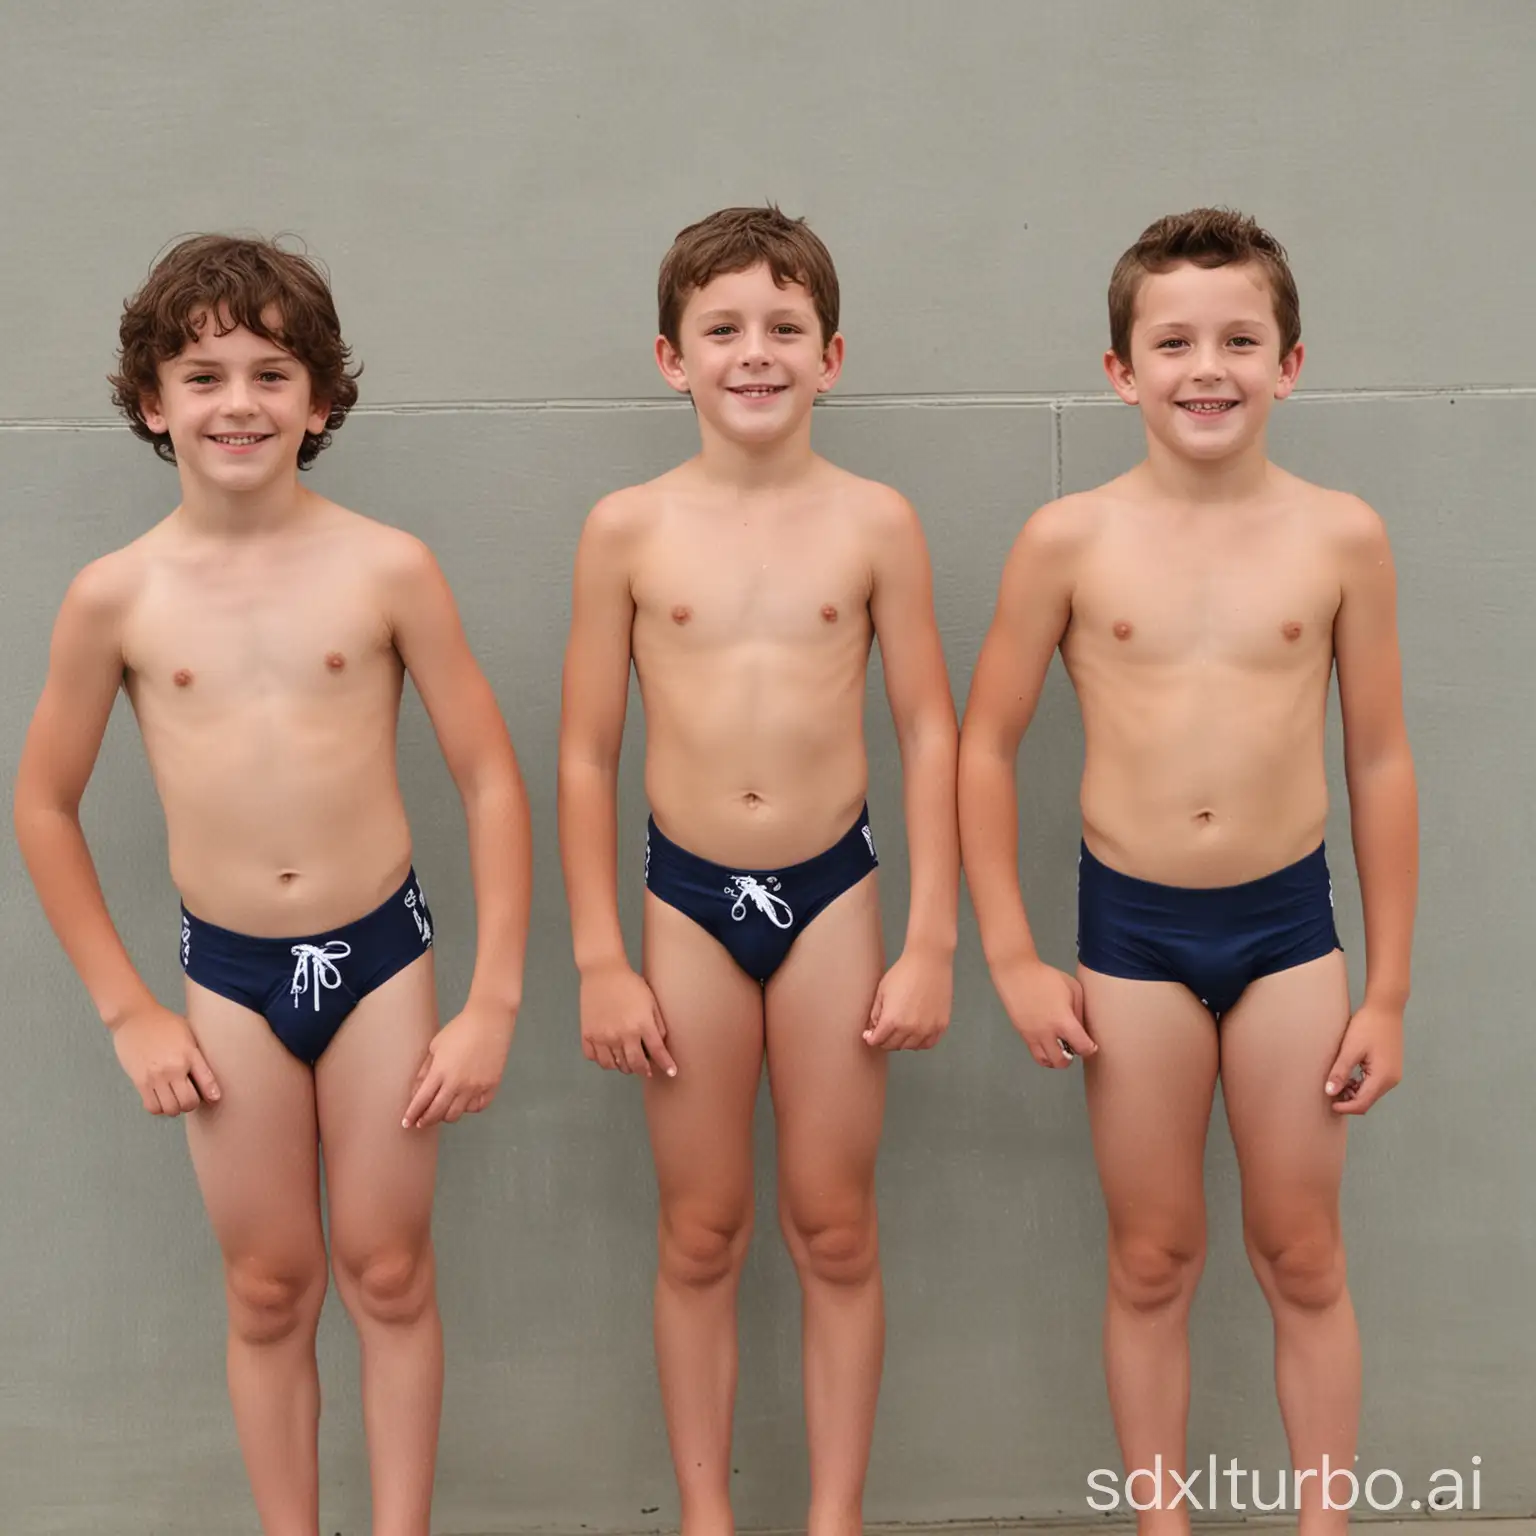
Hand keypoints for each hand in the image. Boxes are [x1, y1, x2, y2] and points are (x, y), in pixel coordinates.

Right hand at [112, 1003, 220, 1115]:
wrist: (133, 1018)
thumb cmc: (163, 1023)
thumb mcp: (188, 1033)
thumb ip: (197, 1054)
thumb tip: (207, 1074)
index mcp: (190, 1053)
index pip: (207, 1081)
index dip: (212, 1094)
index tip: (214, 1097)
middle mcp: (174, 1067)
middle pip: (188, 1102)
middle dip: (191, 1104)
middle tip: (188, 1096)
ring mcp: (155, 1076)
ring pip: (170, 1109)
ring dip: (175, 1108)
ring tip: (174, 1098)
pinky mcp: (140, 1081)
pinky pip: (152, 1106)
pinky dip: (158, 1107)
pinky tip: (160, 1098)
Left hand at [403, 998, 514, 1127]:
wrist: (490, 1020)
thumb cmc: (460, 1029)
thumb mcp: (435, 1046)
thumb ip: (425, 1070)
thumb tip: (417, 1092)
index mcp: (440, 1071)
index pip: (421, 1101)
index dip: (412, 1114)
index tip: (406, 1122)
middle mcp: (457, 1083)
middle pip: (437, 1112)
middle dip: (425, 1120)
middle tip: (421, 1121)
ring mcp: (475, 1086)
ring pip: (456, 1114)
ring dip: (445, 1116)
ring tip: (442, 1111)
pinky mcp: (491, 1086)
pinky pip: (477, 1107)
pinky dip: (469, 1108)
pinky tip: (464, 1102)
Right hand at [579, 960, 675, 1077]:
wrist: (603, 971)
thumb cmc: (630, 984)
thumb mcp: (651, 1001)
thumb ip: (657, 1024)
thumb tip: (659, 1045)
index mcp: (641, 1024)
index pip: (657, 1052)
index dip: (666, 1065)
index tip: (671, 1072)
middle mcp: (622, 1034)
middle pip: (634, 1064)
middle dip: (643, 1070)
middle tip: (646, 1070)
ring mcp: (602, 1036)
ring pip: (614, 1065)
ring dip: (623, 1067)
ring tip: (627, 1061)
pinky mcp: (587, 1035)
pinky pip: (594, 1058)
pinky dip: (603, 1060)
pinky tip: (609, 1054)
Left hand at [863, 944, 952, 1050]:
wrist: (929, 961)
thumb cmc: (905, 972)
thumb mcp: (881, 992)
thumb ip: (875, 1014)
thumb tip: (872, 1030)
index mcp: (892, 1020)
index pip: (877, 1041)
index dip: (871, 1038)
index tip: (871, 1035)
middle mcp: (910, 1028)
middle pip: (893, 1046)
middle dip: (885, 1040)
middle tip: (885, 1031)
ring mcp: (927, 1029)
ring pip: (910, 1047)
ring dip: (902, 1041)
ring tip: (900, 1029)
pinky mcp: (941, 1025)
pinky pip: (928, 1044)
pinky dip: (920, 1041)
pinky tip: (915, 1032)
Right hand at [992, 955, 1095, 1067]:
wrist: (1016, 973)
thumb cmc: (1045, 977)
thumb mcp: (1072, 988)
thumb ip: (1080, 1011)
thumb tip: (1081, 1028)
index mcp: (1063, 1021)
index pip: (1081, 1047)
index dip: (1089, 1048)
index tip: (1090, 1044)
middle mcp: (1047, 1033)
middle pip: (1062, 1062)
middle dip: (1071, 1057)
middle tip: (1074, 1046)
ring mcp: (1033, 1035)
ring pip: (1046, 1061)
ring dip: (1056, 1058)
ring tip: (1060, 1047)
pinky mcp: (1022, 1033)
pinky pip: (1035, 1052)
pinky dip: (1044, 1052)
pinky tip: (1048, 1041)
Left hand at [1325, 1000, 1403, 1113]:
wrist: (1385, 1007)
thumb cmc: (1367, 1026)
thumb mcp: (1350, 1049)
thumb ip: (1340, 1072)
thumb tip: (1330, 1092)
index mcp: (1383, 1078)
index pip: (1363, 1103)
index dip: (1345, 1107)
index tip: (1329, 1104)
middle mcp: (1392, 1080)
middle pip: (1368, 1100)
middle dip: (1349, 1101)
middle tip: (1330, 1092)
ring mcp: (1394, 1074)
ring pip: (1371, 1092)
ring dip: (1354, 1092)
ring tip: (1337, 1082)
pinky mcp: (1391, 1067)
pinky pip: (1375, 1083)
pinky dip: (1362, 1084)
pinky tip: (1349, 1076)